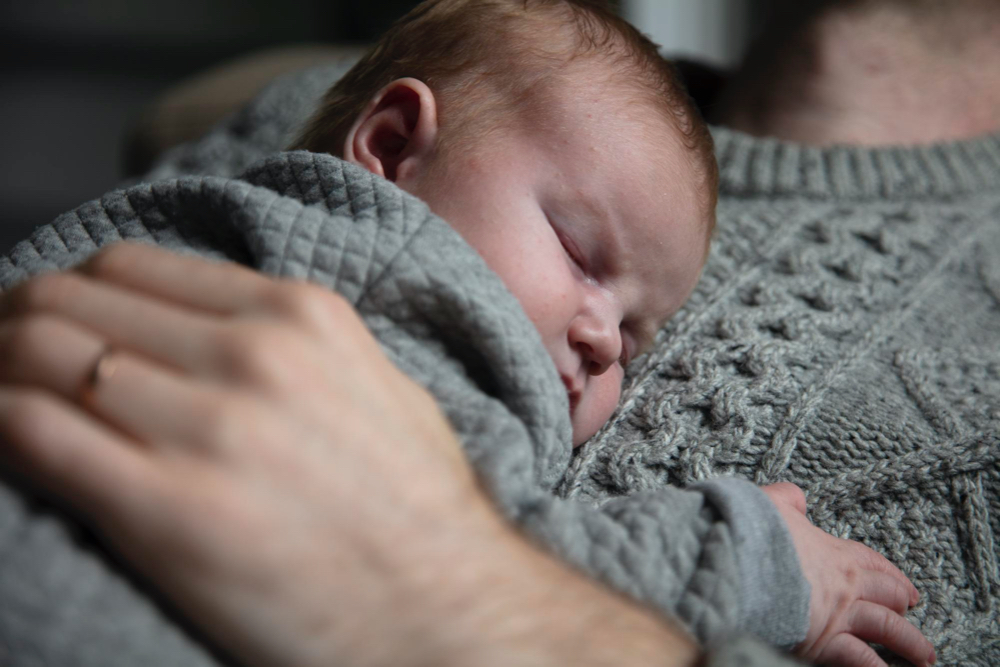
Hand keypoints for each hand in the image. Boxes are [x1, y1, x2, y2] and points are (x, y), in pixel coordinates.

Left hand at [0, 243, 492, 666]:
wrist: (447, 609)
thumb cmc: (417, 505)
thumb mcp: (377, 384)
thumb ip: (296, 345)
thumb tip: (207, 333)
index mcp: (301, 316)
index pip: (133, 265)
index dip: (74, 287)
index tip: (58, 318)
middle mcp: (252, 354)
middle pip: (73, 300)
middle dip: (20, 320)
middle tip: (7, 352)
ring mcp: (208, 429)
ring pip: (40, 354)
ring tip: (1, 393)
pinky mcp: (166, 511)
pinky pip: (34, 433)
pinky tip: (3, 435)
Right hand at [761, 483, 935, 666]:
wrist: (740, 560)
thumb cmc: (754, 532)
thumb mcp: (771, 503)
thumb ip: (787, 499)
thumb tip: (795, 497)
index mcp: (834, 552)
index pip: (872, 563)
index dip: (891, 574)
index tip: (905, 587)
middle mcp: (845, 584)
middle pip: (888, 595)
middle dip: (902, 605)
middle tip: (911, 611)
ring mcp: (839, 614)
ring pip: (887, 629)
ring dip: (909, 642)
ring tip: (924, 656)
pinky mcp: (825, 641)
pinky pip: (860, 659)